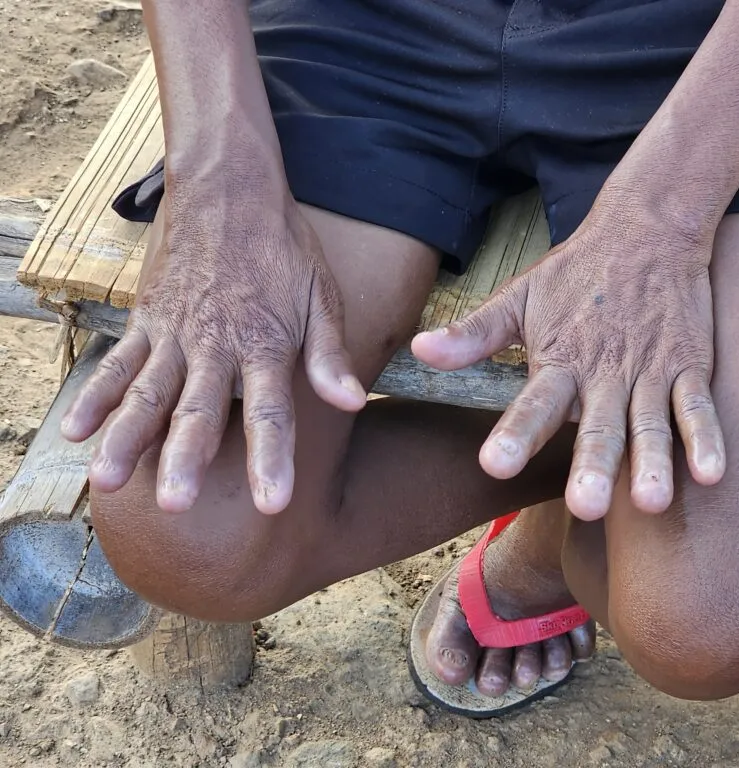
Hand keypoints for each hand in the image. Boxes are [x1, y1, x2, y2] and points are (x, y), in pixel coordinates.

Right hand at [61, 186, 365, 513]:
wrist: (230, 188)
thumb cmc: (283, 250)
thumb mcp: (321, 297)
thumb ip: (329, 356)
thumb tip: (351, 403)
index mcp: (265, 345)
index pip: (272, 413)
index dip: (273, 459)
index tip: (272, 503)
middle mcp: (216, 346)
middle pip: (199, 411)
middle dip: (186, 459)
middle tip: (176, 506)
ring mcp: (175, 333)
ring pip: (146, 393)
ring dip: (126, 438)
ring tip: (105, 481)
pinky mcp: (147, 319)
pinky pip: (117, 362)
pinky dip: (95, 395)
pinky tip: (75, 430)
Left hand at [412, 191, 724, 520]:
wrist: (647, 228)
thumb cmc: (577, 272)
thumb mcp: (520, 297)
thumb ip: (474, 333)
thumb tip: (420, 351)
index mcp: (559, 358)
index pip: (534, 402)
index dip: (515, 433)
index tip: (495, 464)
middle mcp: (604, 372)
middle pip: (598, 425)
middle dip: (592, 465)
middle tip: (585, 505)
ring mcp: (650, 370)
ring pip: (650, 423)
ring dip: (652, 462)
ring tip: (650, 502)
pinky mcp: (688, 366)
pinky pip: (698, 406)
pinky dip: (706, 438)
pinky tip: (710, 475)